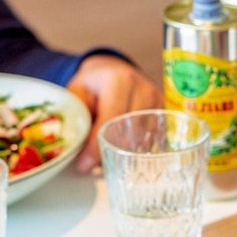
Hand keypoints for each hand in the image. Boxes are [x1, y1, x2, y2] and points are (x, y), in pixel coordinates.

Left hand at [66, 54, 163, 172]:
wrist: (111, 71)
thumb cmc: (93, 84)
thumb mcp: (76, 93)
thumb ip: (74, 116)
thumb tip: (72, 147)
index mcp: (119, 80)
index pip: (110, 120)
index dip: (96, 146)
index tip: (84, 164)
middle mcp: (143, 88)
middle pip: (130, 132)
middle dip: (111, 153)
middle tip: (93, 165)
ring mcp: (157, 99)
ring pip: (143, 138)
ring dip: (125, 153)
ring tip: (107, 158)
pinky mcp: (164, 110)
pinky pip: (153, 138)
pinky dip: (138, 149)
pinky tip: (124, 154)